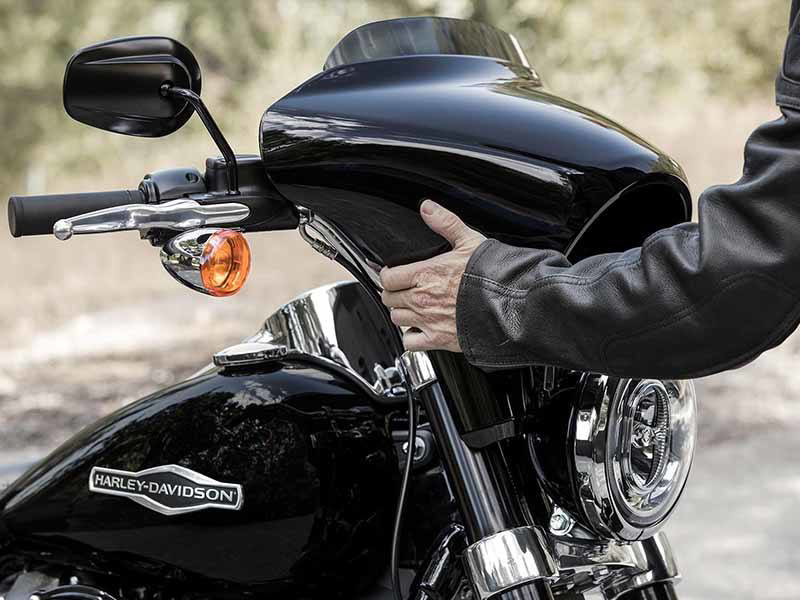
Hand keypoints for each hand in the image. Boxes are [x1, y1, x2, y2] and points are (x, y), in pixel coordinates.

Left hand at [380, 199, 485, 351]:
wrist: (510, 305)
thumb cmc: (492, 275)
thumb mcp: (469, 240)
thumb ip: (445, 223)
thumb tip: (427, 208)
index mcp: (424, 273)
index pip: (387, 277)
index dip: (390, 275)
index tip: (396, 274)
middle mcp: (420, 299)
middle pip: (389, 298)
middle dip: (395, 293)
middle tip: (405, 290)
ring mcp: (427, 321)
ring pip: (396, 319)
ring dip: (402, 313)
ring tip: (414, 308)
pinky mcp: (437, 340)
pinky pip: (410, 343)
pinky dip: (412, 338)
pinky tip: (421, 329)